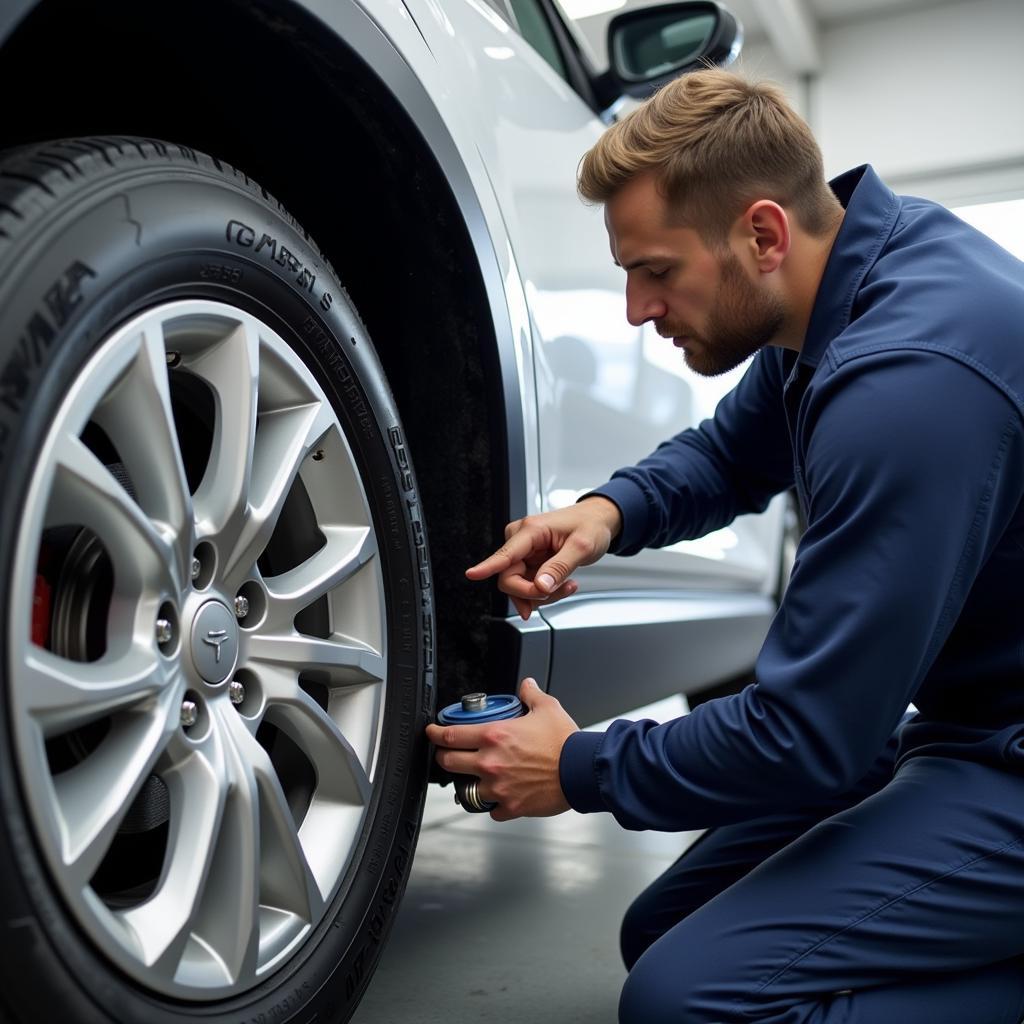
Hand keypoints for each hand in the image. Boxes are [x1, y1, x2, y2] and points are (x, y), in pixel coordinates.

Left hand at [425, 678, 578, 820]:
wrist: (581, 771)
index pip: (450, 735)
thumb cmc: (565, 742)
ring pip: (467, 789)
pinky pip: (491, 809)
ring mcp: (498, 787)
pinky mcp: (510, 806)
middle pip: (448, 762)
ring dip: (470, 782)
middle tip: (448, 754)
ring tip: (477, 777)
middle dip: (444, 757)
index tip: (432, 732)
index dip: (435, 733)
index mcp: (494, 736)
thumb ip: (531, 694)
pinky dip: (494, 803)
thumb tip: (527, 685)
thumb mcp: (547, 708)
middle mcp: (490, 762)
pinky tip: (500, 795)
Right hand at [466, 496, 621, 618]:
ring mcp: (523, 553)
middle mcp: (521, 540)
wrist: (596, 521)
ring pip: (518, 586)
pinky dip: (544, 592)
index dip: (487, 567)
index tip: (472, 574)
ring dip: (542, 594)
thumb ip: (559, 567)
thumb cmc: (589, 525)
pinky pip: (527, 586)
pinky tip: (561, 584)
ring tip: (567, 585)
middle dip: (532, 592)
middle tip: (559, 590)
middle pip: (509, 578)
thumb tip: (540, 586)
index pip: (505, 554)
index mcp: (531, 530)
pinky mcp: (528, 562)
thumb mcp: (582, 547)